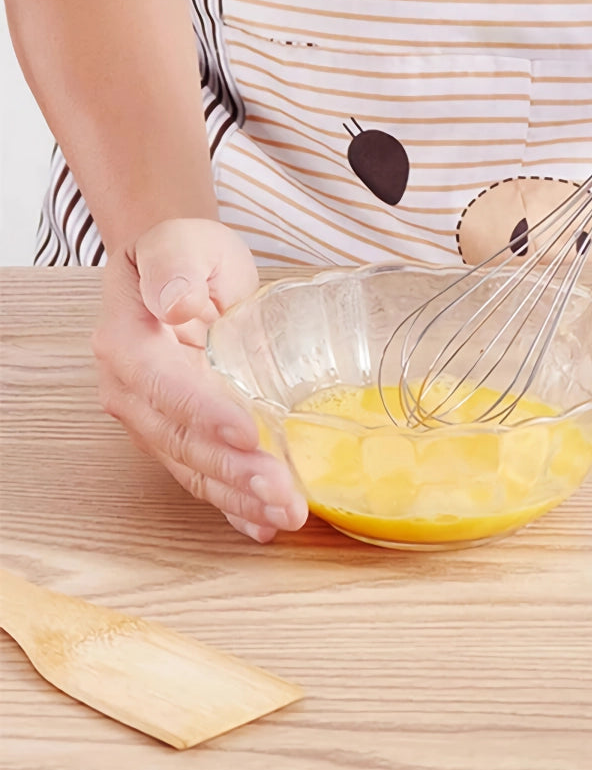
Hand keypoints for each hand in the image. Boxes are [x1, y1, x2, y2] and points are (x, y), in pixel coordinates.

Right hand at [92, 219, 307, 541]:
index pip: (164, 387)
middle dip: (234, 472)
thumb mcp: (180, 244)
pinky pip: (205, 474)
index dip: (203, 413)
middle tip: (283, 494)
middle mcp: (134, 393)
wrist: (180, 271)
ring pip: (195, 467)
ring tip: (286, 515)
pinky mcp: (184, 434)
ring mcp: (157, 420)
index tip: (247, 432)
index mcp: (127, 346)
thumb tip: (173, 302)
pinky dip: (233, 503)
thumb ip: (174, 269)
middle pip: (181, 441)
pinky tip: (263, 524)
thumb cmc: (183, 252)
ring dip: (240, 496)